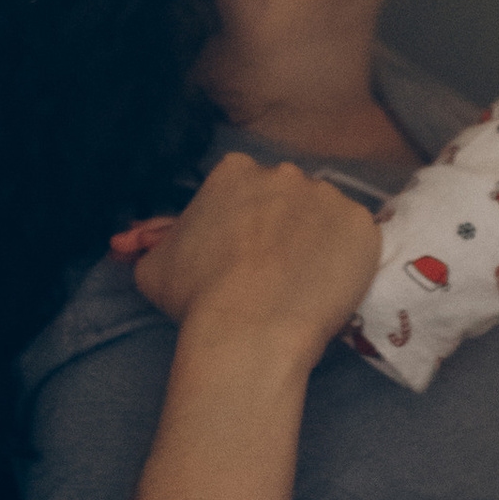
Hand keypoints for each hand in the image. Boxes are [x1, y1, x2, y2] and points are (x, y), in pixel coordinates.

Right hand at [119, 154, 381, 370]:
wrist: (248, 327)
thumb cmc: (196, 296)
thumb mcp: (155, 266)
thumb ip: (158, 246)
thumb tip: (135, 248)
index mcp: (234, 172)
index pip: (243, 188)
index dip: (243, 223)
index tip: (242, 253)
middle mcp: (284, 173)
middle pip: (288, 198)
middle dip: (283, 227)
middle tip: (274, 271)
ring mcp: (328, 197)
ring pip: (325, 218)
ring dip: (317, 243)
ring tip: (303, 285)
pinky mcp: (362, 227)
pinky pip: (358, 241)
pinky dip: (349, 262)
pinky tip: (330, 289)